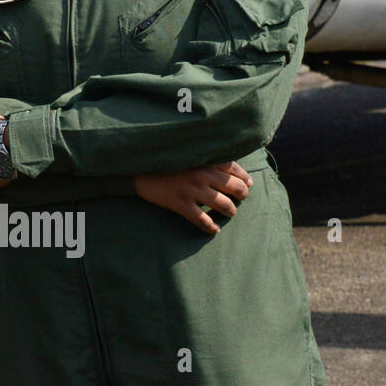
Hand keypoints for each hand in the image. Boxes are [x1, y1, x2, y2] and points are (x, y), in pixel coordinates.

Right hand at [133, 161, 252, 233]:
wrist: (138, 169)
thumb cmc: (165, 162)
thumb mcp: (188, 156)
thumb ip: (209, 161)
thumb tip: (234, 174)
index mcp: (204, 161)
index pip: (235, 169)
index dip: (244, 179)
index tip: (247, 185)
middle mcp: (201, 175)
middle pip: (234, 188)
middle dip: (241, 196)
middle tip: (238, 199)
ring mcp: (191, 190)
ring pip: (223, 205)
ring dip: (230, 211)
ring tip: (229, 213)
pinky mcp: (180, 204)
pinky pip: (202, 220)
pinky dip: (211, 227)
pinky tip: (214, 229)